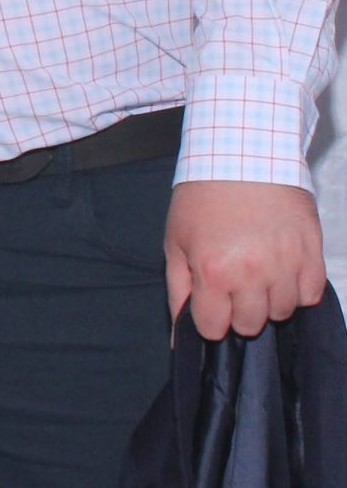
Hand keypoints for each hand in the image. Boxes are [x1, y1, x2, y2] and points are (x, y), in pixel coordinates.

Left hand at [165, 178, 327, 337]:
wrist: (242, 156)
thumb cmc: (203, 197)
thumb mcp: (175, 241)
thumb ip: (178, 288)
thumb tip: (180, 331)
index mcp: (213, 271)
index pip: (214, 328)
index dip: (209, 319)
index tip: (210, 304)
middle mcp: (252, 273)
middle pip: (250, 325)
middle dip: (237, 312)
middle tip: (233, 286)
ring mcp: (286, 265)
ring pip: (283, 312)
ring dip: (268, 300)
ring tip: (257, 273)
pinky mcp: (312, 254)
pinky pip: (310, 295)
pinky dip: (296, 289)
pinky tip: (281, 269)